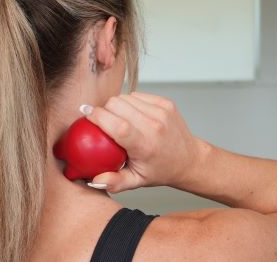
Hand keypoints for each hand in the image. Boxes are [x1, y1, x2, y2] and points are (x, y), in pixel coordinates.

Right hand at [84, 92, 202, 192]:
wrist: (189, 159)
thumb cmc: (160, 170)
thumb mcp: (137, 181)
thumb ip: (115, 182)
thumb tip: (95, 180)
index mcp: (145, 145)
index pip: (118, 125)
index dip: (98, 117)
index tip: (87, 117)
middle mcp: (154, 125)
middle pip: (116, 104)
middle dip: (104, 109)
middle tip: (103, 122)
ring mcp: (161, 111)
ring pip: (125, 96)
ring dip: (116, 105)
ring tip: (118, 119)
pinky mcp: (165, 102)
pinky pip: (136, 95)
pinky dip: (129, 102)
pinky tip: (132, 115)